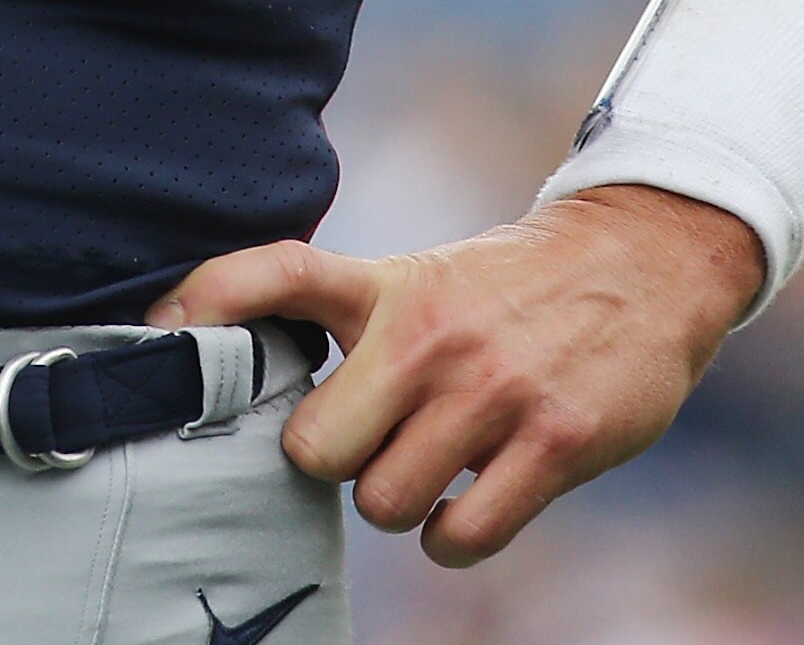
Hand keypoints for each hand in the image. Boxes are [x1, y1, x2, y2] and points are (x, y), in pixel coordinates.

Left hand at [151, 187, 759, 562]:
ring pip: (383, 503)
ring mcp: (493, 392)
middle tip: (370, 445)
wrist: (644, 264)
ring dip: (399, 503)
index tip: (160, 336)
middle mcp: (430, 336)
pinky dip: (453, 539)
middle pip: (314, 450)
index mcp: (389, 289)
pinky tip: (471, 502)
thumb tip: (250, 396)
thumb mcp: (419, 280)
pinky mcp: (555, 442)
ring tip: (433, 468)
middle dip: (331, 464)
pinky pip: (460, 537)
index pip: (276, 274)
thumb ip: (346, 323)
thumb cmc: (505, 291)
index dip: (207, 303)